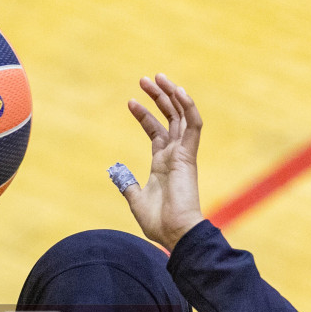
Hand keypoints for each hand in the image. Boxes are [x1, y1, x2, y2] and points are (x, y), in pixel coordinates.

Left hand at [112, 73, 204, 250]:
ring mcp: (183, 153)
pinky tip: (177, 91)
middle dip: (157, 97)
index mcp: (163, 163)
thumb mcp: (136, 200)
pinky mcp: (189, 155)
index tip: (130, 102)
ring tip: (157, 78)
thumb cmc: (159, 222)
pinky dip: (188, 106)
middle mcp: (175, 154)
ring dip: (171, 95)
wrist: (175, 233)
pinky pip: (194, 124)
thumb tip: (117, 172)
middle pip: (169, 117)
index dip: (144, 115)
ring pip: (181, 115)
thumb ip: (128, 184)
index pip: (156, 131)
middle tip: (144, 79)